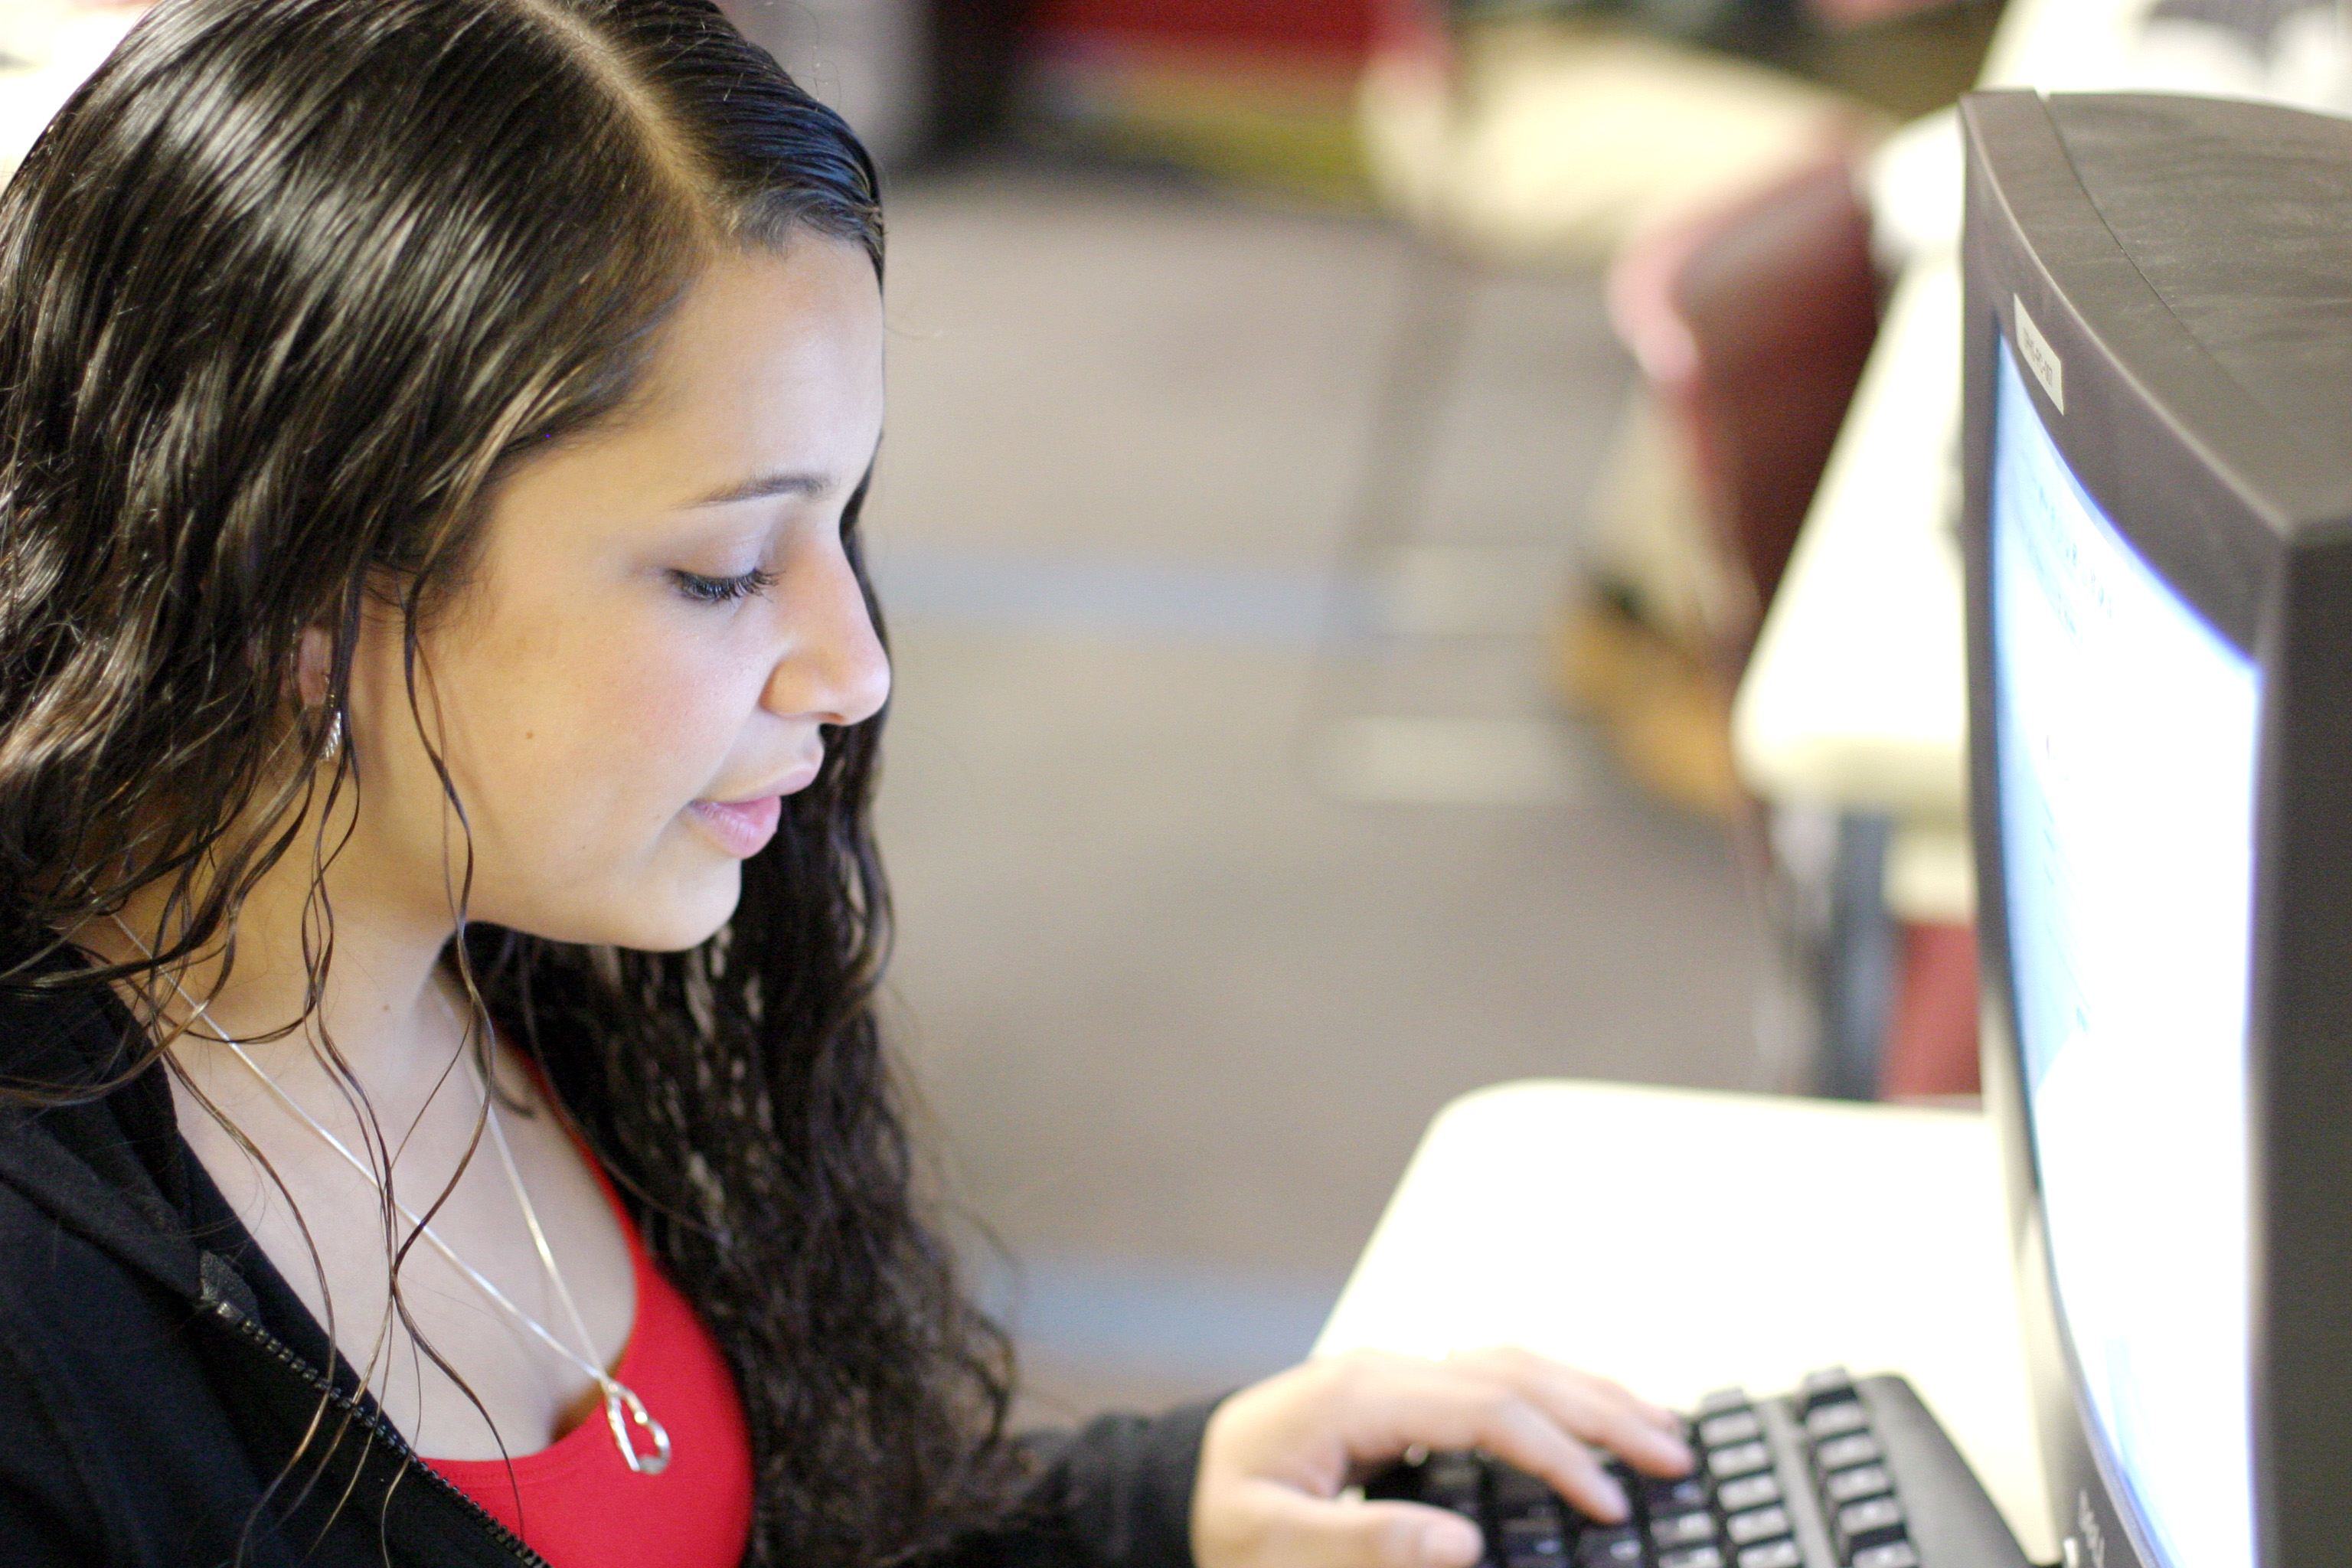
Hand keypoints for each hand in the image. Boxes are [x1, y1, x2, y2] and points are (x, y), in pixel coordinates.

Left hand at [1191, 1346, 1692, 1567]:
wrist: (1177, 1480)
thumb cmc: (1219, 1513)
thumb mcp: (1270, 1544)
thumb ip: (1364, 1543)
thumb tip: (1462, 1543)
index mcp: (1359, 1394)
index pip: (1487, 1409)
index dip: (1557, 1457)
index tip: (1610, 1505)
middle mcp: (1384, 1369)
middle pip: (1515, 1370)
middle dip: (1602, 1409)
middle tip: (1675, 1453)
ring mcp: (1394, 1374)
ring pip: (1512, 1362)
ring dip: (1589, 1391)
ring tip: (1660, 1427)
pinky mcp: (1399, 1391)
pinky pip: (1492, 1375)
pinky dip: (1553, 1390)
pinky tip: (1590, 1413)